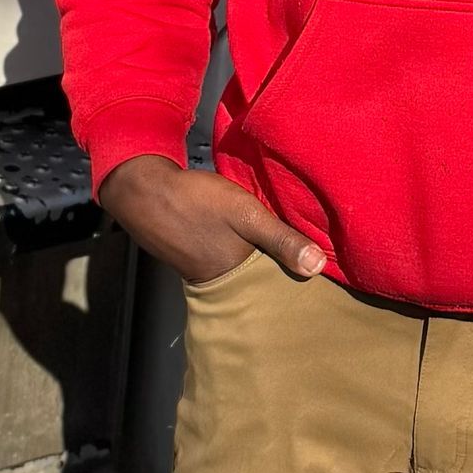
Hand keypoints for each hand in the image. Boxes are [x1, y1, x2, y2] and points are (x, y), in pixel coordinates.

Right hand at [99, 154, 326, 286]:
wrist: (144, 190)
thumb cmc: (197, 202)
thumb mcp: (246, 215)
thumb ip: (281, 239)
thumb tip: (319, 267)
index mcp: (237, 275)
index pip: (277, 283)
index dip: (298, 275)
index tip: (328, 272)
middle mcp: (223, 279)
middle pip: (262, 276)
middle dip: (283, 268)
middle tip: (314, 258)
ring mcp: (206, 266)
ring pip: (246, 264)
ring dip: (263, 254)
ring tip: (291, 244)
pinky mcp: (196, 250)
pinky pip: (230, 253)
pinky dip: (244, 246)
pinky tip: (253, 233)